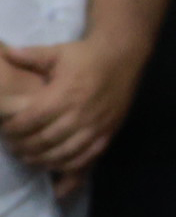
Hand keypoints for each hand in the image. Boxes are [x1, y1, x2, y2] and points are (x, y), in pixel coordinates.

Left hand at [0, 37, 145, 184]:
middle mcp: (80, 113)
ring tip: (29, 157)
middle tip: (13, 146)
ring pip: (64, 153)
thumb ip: (31, 56)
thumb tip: (7, 53)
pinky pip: (86, 157)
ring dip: (43, 159)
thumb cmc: (86, 56)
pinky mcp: (108, 133)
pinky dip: (68, 165)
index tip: (5, 129)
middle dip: (24, 146)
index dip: (14, 129)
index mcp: (65, 93)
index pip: (32, 119)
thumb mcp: (58, 52)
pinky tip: (55, 163)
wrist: (123, 58)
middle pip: (45, 140)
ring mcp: (96, 126)